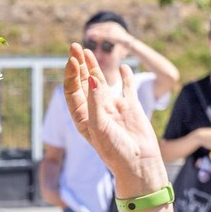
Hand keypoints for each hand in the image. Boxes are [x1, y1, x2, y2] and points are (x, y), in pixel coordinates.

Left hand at [62, 44, 164, 191]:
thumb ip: (96, 102)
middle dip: (78, 65)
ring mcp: (113, 107)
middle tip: (75, 47)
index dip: (71, 75)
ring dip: (94, 66)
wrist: (139, 164)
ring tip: (87, 51)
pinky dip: (125, 77)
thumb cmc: (115, 151)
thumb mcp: (100, 128)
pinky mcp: (130, 107)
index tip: (73, 61)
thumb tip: (93, 77)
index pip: (72, 91)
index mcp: (83, 118)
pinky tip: (123, 67)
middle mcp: (96, 110)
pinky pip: (126, 88)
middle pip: (83, 83)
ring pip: (101, 82)